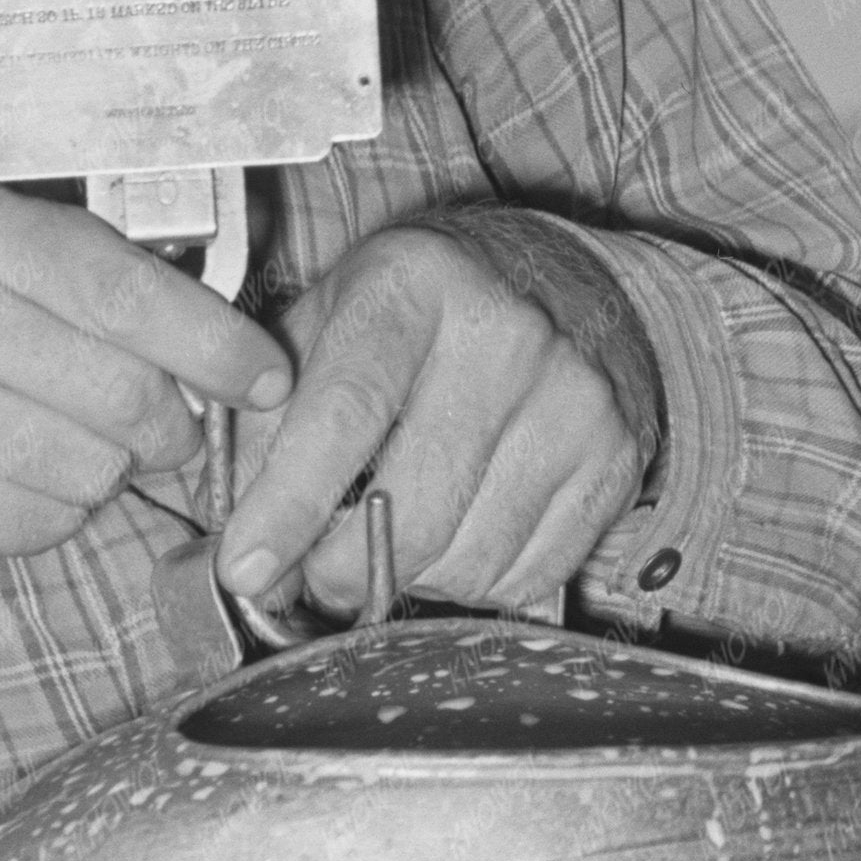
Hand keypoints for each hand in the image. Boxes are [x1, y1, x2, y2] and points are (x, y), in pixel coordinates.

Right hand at [0, 184, 294, 604]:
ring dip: (94, 477)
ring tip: (46, 451)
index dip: (216, 344)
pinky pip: (35, 522)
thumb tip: (226, 338)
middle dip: (164, 431)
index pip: (129, 291)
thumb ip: (85, 285)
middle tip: (163, 437)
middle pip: (125, 394)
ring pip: (90, 468)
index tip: (267, 378)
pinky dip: (39, 518)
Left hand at [214, 214, 660, 625]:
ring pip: (468, 560)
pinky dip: (476, 582)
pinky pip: (527, 576)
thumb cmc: (419, 311)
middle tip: (318, 572)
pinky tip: (460, 533)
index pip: (345, 415)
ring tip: (396, 537)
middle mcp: (506, 336)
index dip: (288, 506)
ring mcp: (573, 399)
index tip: (244, 568)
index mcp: (414, 286)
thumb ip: (267, 422)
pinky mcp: (616, 457)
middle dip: (343, 569)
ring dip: (411, 577)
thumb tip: (245, 553)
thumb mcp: (326, 322)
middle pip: (412, 509)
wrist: (562, 279)